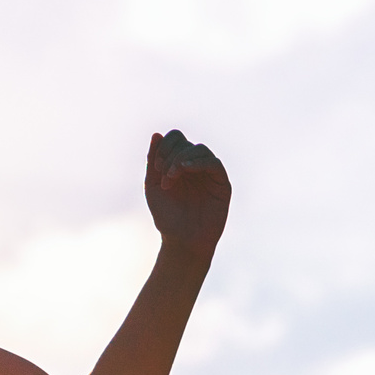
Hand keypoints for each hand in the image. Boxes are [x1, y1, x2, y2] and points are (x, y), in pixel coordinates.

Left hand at [143, 129, 229, 254]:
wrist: (182, 241)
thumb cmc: (167, 217)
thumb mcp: (153, 186)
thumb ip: (153, 160)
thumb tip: (156, 134)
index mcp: (178, 164)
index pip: (176, 138)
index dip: (165, 145)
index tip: (156, 167)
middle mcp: (195, 166)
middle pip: (185, 143)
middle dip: (171, 156)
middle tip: (164, 176)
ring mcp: (209, 174)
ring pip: (200, 150)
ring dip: (182, 158)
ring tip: (172, 176)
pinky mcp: (221, 184)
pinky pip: (214, 163)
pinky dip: (198, 162)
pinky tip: (185, 170)